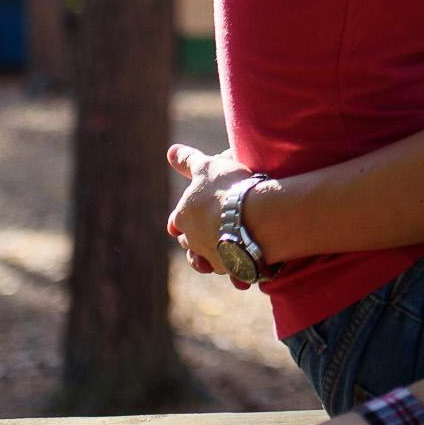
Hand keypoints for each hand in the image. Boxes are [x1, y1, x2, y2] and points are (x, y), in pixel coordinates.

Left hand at [167, 142, 250, 278]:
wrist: (253, 215)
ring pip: (210, 263)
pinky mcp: (236, 269)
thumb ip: (188, 161)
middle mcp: (194, 241)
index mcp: (183, 217)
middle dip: (198, 240)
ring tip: (226, 249)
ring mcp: (214, 257)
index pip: (176, 223)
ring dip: (215, 259)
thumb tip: (171, 151)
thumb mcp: (208, 166)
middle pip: (190, 245)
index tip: (185, 219)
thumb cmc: (227, 188)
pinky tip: (248, 269)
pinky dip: (240, 273)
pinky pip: (237, 273)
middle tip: (210, 231)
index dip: (181, 220)